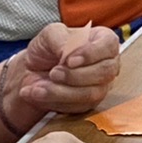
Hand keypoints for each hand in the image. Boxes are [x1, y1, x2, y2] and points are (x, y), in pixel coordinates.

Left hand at [0, 25, 122, 126]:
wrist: (32, 71)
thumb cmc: (46, 49)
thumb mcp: (49, 35)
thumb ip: (61, 39)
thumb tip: (69, 54)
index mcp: (102, 40)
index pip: (109, 45)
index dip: (91, 54)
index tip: (69, 60)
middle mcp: (107, 63)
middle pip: (105, 72)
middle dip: (75, 75)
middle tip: (53, 73)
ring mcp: (101, 85)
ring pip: (92, 93)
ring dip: (62, 91)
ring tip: (40, 86)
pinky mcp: (89, 103)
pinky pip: (79, 106)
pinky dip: (56, 100)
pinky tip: (40, 93)